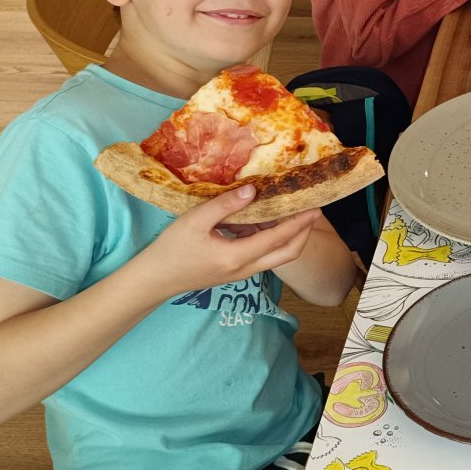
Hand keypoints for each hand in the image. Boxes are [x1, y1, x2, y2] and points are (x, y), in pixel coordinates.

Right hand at [135, 187, 317, 299]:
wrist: (155, 279)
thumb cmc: (171, 249)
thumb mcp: (195, 220)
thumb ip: (225, 205)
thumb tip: (254, 190)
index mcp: (237, 257)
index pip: (279, 238)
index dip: (300, 222)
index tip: (316, 207)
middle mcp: (245, 268)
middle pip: (288, 253)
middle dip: (304, 232)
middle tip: (311, 210)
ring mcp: (241, 272)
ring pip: (276, 255)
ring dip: (287, 235)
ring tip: (290, 209)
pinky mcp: (235, 271)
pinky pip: (261, 255)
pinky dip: (269, 237)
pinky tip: (262, 218)